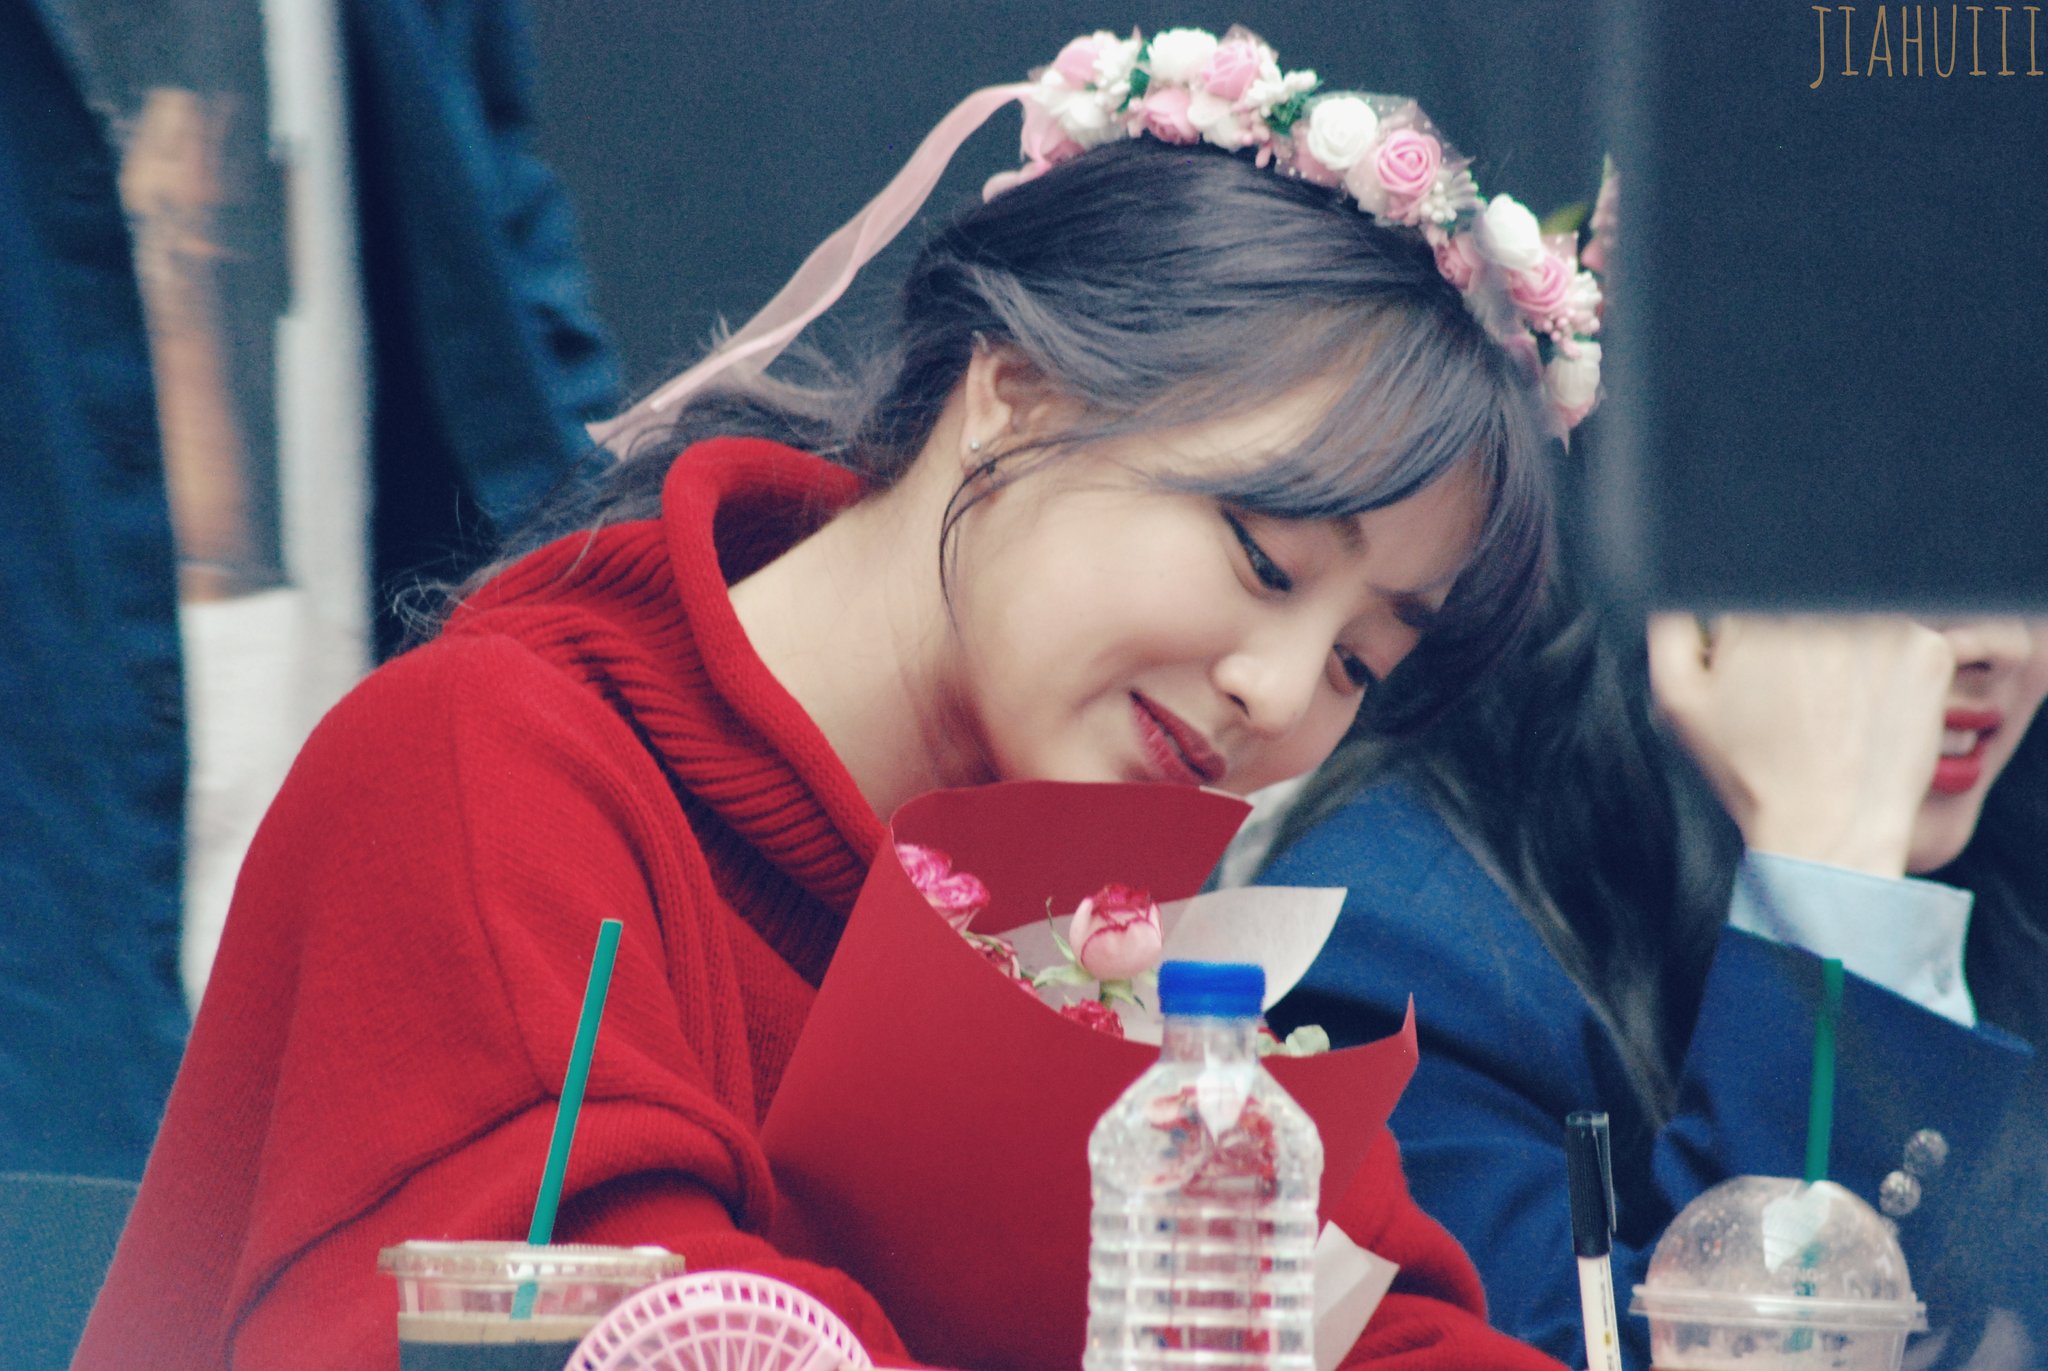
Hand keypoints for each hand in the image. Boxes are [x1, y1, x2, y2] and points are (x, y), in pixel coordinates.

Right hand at [1646, 614, 1953, 877]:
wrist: (1829, 827)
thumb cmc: (1751, 770)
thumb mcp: (1678, 700)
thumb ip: (1670, 628)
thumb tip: (1689, 586)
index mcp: (1759, 610)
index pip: (1750, 595)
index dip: (1747, 638)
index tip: (1756, 676)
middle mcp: (1822, 607)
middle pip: (1802, 601)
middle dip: (1794, 639)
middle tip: (1796, 698)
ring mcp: (1883, 624)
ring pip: (1852, 616)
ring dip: (1841, 646)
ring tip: (1832, 706)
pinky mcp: (1927, 649)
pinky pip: (1901, 637)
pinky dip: (1886, 665)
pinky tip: (1868, 706)